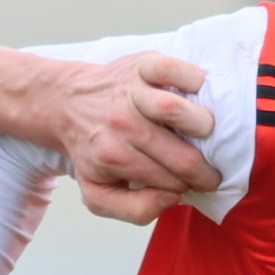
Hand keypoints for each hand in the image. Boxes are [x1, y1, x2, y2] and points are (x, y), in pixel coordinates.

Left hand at [35, 51, 217, 224]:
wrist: (65, 104)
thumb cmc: (91, 149)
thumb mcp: (99, 194)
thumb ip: (135, 210)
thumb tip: (172, 198)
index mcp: (114, 157)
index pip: (172, 182)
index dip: (190, 186)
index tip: (194, 183)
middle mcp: (122, 123)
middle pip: (183, 155)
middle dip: (205, 170)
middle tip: (209, 170)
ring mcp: (131, 91)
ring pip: (177, 111)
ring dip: (202, 127)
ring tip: (203, 134)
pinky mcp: (142, 64)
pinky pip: (175, 69)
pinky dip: (193, 80)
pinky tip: (194, 94)